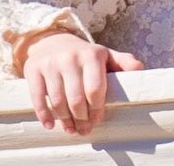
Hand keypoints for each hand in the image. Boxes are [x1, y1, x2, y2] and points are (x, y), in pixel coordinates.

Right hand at [20, 31, 144, 136]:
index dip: (97, 109)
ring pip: (57, 100)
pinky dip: (44, 114)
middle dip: (81, 118)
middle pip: (76, 98)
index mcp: (92, 55)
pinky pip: (37, 97)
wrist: (53, 42)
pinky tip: (50, 125)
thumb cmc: (85, 55)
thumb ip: (123, 62)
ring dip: (65, 120)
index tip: (97, 121)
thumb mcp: (105, 55)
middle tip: (84, 130)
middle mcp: (70, 58)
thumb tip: (140, 69)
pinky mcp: (33, 69)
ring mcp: (50, 63)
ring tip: (71, 130)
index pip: (95, 89)